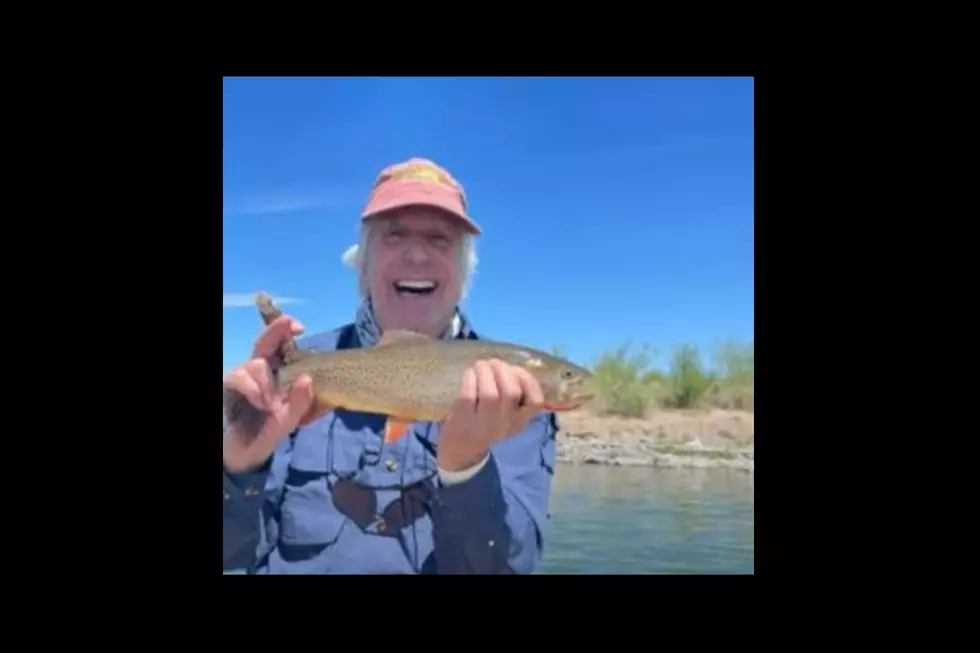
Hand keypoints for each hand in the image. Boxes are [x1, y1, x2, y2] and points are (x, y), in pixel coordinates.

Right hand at [222, 314, 314, 472]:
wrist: (244, 452)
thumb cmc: (268, 431)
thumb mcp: (289, 419)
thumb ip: (300, 402)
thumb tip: (306, 379)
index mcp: (279, 374)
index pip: (283, 347)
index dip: (287, 331)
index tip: (299, 327)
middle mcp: (260, 370)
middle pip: (265, 342)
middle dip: (276, 330)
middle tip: (288, 324)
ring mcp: (244, 376)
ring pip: (256, 364)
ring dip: (267, 382)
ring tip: (272, 404)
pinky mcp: (229, 385)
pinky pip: (240, 377)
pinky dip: (253, 388)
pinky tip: (261, 402)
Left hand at [437, 359, 544, 471]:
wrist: (461, 450)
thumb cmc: (486, 423)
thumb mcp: (506, 414)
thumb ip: (513, 392)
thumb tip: (509, 367)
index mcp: (519, 420)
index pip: (535, 402)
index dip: (528, 381)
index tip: (516, 370)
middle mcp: (504, 424)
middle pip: (511, 392)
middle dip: (503, 370)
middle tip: (493, 363)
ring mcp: (483, 424)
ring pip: (490, 394)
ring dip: (485, 372)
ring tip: (480, 366)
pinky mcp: (463, 421)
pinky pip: (468, 396)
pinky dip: (470, 379)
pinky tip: (469, 374)